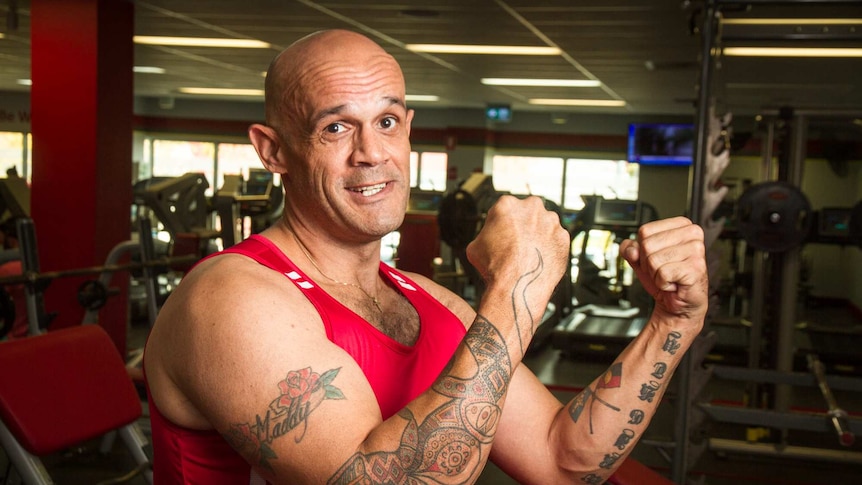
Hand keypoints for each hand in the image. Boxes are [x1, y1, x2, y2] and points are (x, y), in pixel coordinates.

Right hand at [466, 195, 569, 310]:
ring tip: (528, 253)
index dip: (501, 223)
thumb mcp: (475, 246)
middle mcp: (532, 207)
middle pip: (527, 212)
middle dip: (523, 224)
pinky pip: (555, 240)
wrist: (517, 286)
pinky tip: (539, 259)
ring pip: (544, 224)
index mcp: (507, 204)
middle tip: (516, 241)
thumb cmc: (495, 267)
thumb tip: (490, 238)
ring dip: (538, 234)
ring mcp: (551, 221)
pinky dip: (550, 247)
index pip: (504, 209)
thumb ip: (486, 234)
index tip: (501, 233)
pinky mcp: (563, 237)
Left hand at [620, 217, 707, 321]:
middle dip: (648, 263)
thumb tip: (631, 249)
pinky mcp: (695, 268)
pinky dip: (663, 284)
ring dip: (656, 274)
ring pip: (653, 260)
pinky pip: (662, 274)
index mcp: (680, 225)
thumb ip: (630, 249)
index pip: (645, 230)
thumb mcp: (642, 259)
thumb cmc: (666, 278)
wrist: (679, 303)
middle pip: (647, 245)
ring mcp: (696, 250)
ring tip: (670, 276)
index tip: (657, 257)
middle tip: (663, 270)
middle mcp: (691, 233)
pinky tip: (674, 283)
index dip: (642, 249)